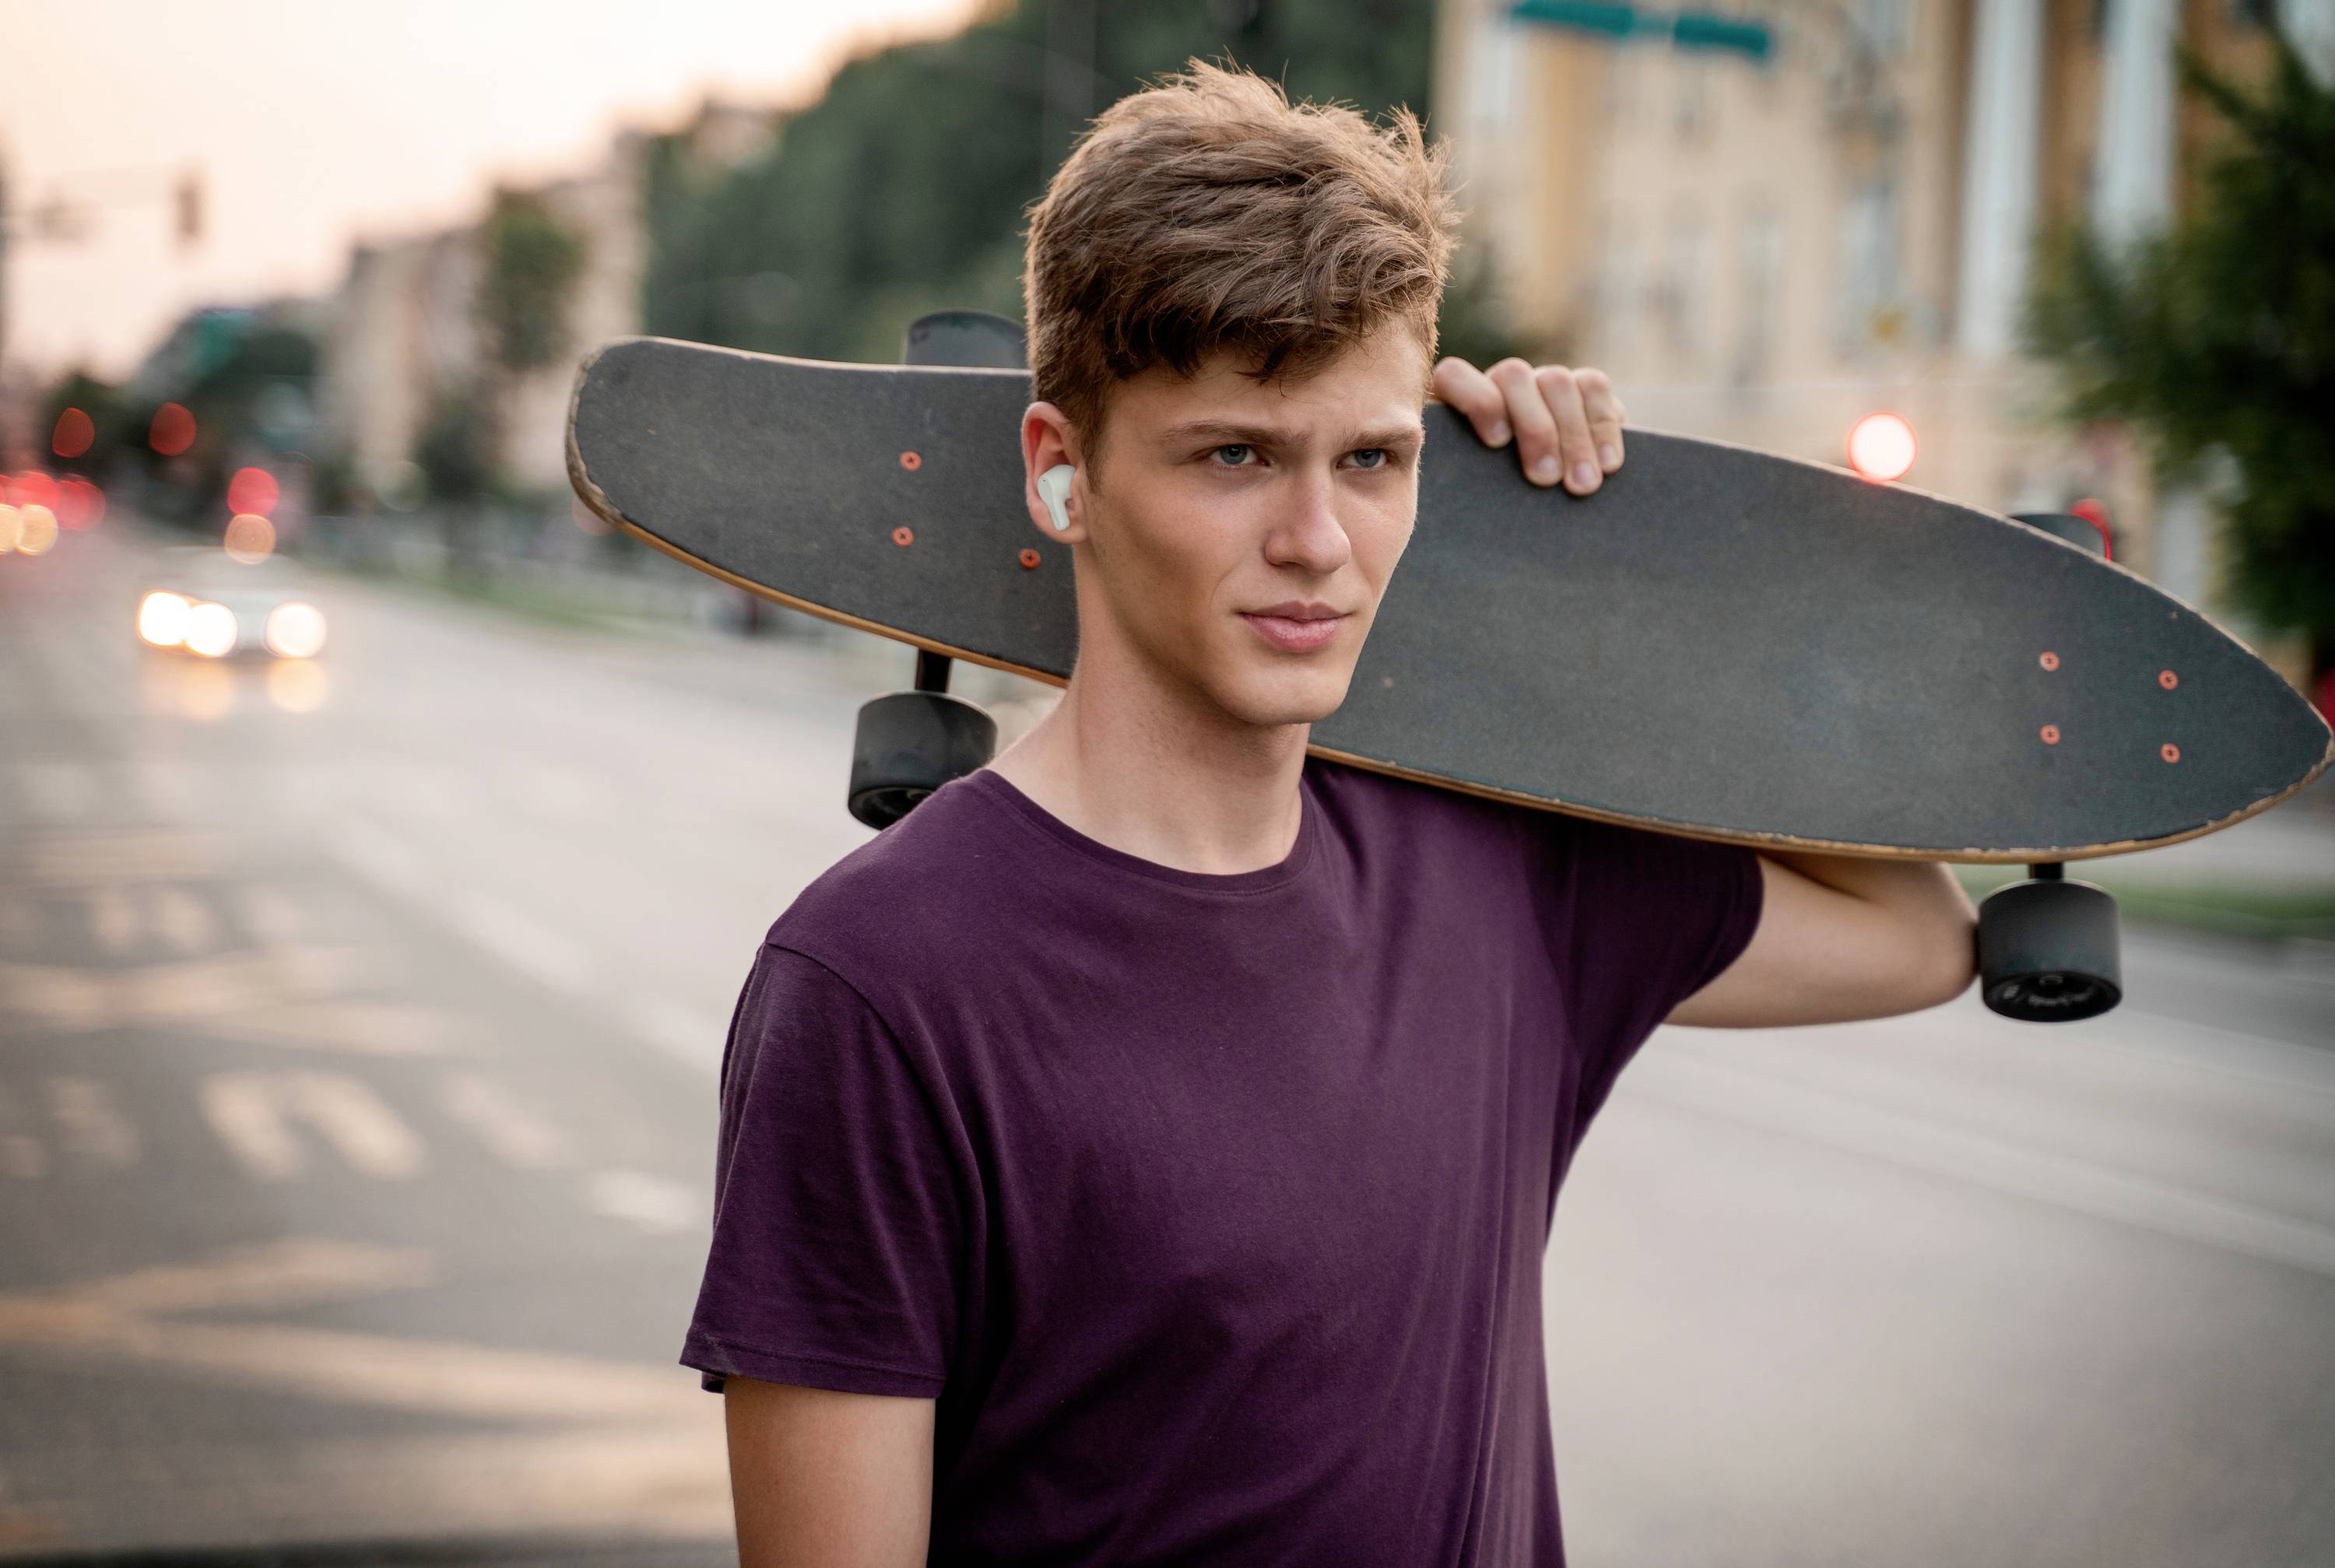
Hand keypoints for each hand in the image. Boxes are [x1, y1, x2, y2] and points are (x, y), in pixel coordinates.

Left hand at [1431, 356, 1626, 495]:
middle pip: (1513, 376)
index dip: (1476, 401)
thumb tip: (1462, 497)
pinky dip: (1603, 427)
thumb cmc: (1498, 504)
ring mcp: (1542, 381)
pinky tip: (1608, 465)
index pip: (1454, 376)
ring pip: (1556, 381)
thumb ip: (1469, 481)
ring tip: (1581, 485)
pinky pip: (1594, 386)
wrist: (1550, 499)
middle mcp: (1500, 384)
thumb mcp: (1477, 494)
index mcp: (1459, 404)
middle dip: (1534, 429)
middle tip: (1545, 479)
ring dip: (1573, 436)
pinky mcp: (1584, 386)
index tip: (1496, 443)